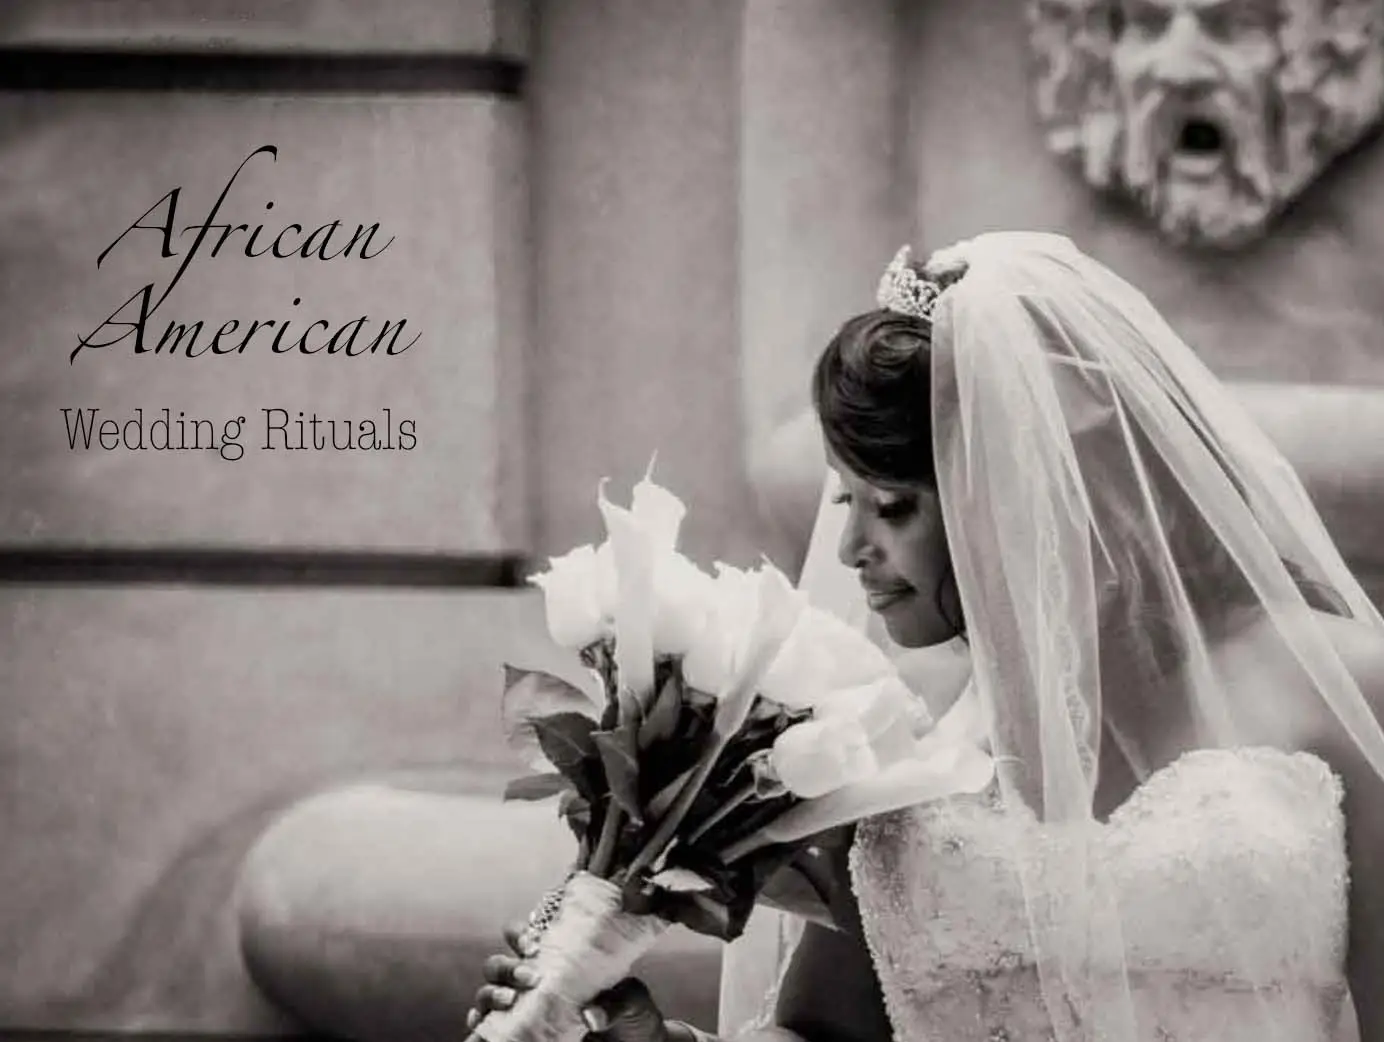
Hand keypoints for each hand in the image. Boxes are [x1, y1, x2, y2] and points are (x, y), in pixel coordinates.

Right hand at [465, 921, 672, 1041]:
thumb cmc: (633, 1018)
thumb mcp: (632, 1003)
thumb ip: (617, 1003)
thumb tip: (591, 1014)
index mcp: (560, 961)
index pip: (527, 938)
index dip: (520, 934)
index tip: (533, 942)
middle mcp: (534, 983)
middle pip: (499, 965)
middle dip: (506, 967)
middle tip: (529, 978)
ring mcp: (524, 1009)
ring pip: (488, 993)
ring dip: (491, 994)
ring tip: (510, 1001)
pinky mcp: (519, 1033)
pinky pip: (487, 1027)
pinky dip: (479, 1024)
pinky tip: (482, 1024)